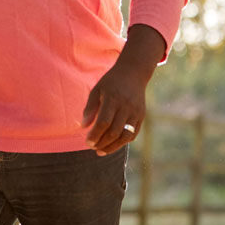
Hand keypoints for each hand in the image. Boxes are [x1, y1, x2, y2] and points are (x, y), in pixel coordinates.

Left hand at [81, 24, 164, 154]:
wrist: (133, 74)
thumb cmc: (110, 82)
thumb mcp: (96, 90)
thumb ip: (90, 108)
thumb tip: (83, 127)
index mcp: (113, 99)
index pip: (104, 122)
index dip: (95, 134)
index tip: (87, 142)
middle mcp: (126, 107)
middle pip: (115, 131)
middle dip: (102, 142)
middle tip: (92, 147)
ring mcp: (136, 113)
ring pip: (125, 136)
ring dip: (113, 146)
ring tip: (100, 151)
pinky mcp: (141, 116)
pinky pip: (133, 134)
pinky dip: (122, 142)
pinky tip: (112, 145)